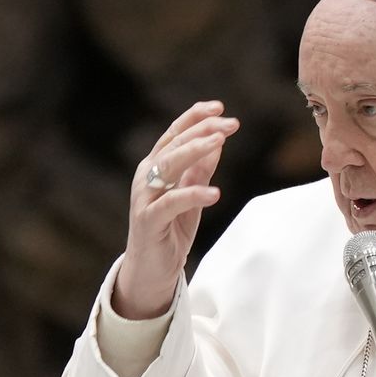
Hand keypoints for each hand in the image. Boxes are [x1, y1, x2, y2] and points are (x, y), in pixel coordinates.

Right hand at [112, 101, 239, 318]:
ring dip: (195, 151)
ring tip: (219, 142)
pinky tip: (215, 194)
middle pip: (174, 144)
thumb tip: (218, 140)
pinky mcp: (149, 221)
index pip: (174, 132)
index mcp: (155, 166)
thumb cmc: (171, 229)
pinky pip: (171, 203)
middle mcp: (146, 176)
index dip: (195, 117)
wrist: (152, 269)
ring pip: (168, 166)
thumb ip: (201, 169)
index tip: (220, 107)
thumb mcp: (192, 194)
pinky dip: (192, 195)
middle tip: (230, 124)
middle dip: (203, 130)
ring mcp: (145, 197)